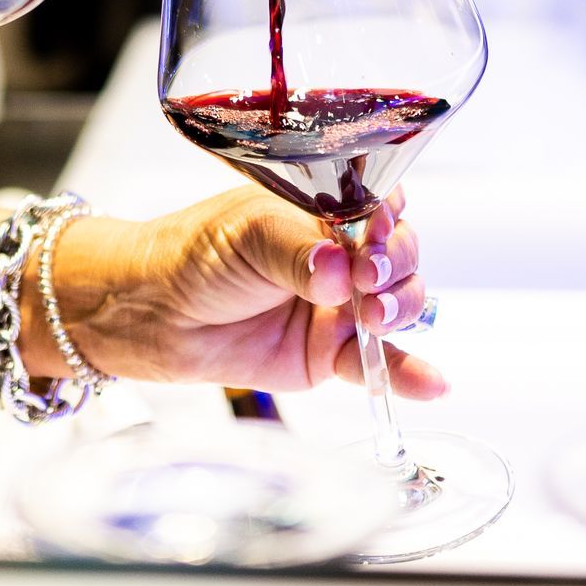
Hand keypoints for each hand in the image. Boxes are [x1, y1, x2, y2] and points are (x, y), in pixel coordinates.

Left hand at [48, 188, 446, 402]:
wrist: (154, 313)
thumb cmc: (195, 254)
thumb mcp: (246, 234)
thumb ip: (295, 250)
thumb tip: (336, 271)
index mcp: (325, 210)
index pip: (382, 203)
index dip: (389, 217)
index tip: (376, 231)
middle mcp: (342, 255)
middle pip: (400, 255)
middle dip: (396, 265)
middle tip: (365, 278)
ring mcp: (340, 306)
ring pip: (398, 305)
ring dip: (401, 309)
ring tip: (373, 317)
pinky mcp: (331, 354)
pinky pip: (380, 364)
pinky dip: (408, 373)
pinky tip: (431, 382)